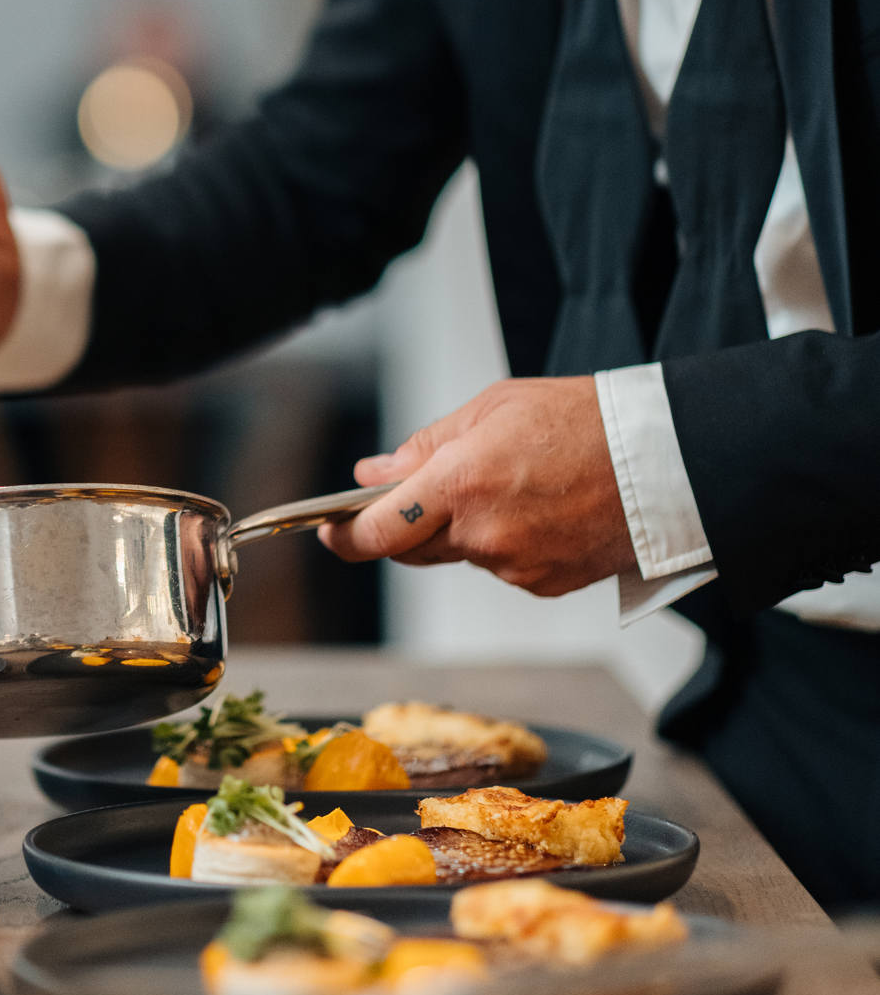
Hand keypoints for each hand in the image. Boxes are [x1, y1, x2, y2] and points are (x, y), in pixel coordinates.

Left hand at [319, 377, 637, 594]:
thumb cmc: (582, 421)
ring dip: (465, 530)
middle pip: (412, 549)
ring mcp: (513, 566)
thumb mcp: (492, 410)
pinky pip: (502, 568)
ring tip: (513, 485)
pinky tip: (539, 510)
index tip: (331, 530)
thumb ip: (425, 446)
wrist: (663, 463)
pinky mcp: (542, 585)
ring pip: (462, 555)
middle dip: (405, 526)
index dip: (346, 536)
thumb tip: (374, 474)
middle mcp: (482, 534)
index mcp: (460, 482)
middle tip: (424, 493)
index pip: (379, 531)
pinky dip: (505, 544)